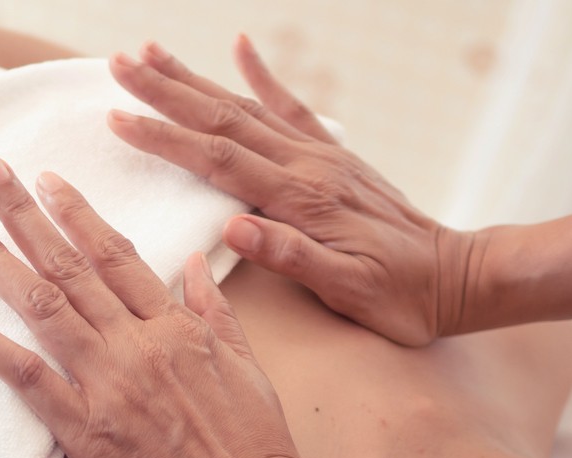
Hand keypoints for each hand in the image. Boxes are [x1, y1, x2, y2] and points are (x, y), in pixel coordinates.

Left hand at [0, 156, 311, 457]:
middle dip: (24, 211)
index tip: (47, 181)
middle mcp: (139, 345)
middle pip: (69, 264)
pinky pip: (23, 376)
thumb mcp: (250, 371)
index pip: (118, 255)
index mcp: (179, 328)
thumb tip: (191, 265)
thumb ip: (215, 314)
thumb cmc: (260, 455)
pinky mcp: (85, 432)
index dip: (77, 214)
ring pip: (41, 303)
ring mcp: (109, 385)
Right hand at [106, 37, 478, 344]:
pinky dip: (262, 75)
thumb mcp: (347, 290)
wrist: (453, 277)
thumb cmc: (397, 295)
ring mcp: (321, 156)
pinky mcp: (333, 156)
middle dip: (167, 92)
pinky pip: (292, 106)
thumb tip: (233, 229)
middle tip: (117, 65)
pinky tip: (240, 47)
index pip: (219, 161)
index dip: (166, 139)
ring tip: (151, 52)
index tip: (119, 119)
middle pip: (224, 120)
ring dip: (196, 79)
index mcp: (302, 201)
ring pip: (247, 107)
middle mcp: (308, 166)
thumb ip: (291, 257)